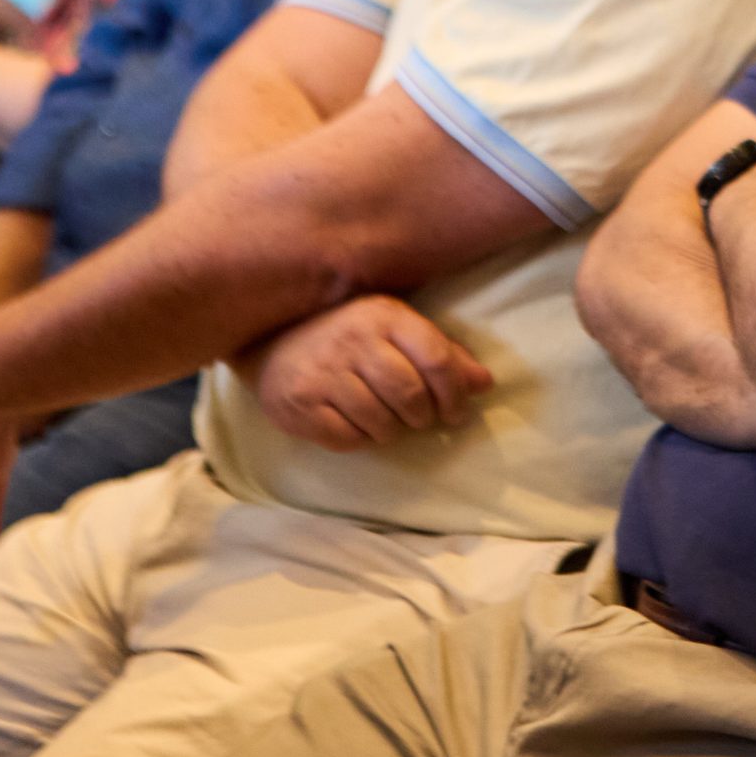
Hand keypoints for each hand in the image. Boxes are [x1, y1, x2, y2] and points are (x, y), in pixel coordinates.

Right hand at [244, 295, 494, 450]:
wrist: (270, 342)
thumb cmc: (349, 336)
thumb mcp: (396, 330)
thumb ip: (442, 354)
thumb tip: (485, 383)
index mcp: (384, 315)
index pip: (436, 358)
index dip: (455, 393)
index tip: (458, 412)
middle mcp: (353, 340)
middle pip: (410, 394)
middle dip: (424, 416)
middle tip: (422, 420)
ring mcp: (322, 374)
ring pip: (380, 422)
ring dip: (393, 431)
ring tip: (390, 421)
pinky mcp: (298, 405)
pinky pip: (347, 439)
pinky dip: (362, 440)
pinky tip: (360, 426)